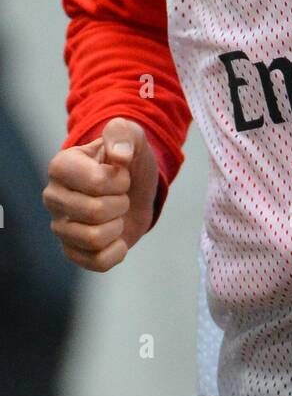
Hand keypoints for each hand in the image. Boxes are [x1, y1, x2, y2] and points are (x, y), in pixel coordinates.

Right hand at [43, 118, 158, 270]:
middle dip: (121, 202)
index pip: (97, 183)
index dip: (120, 180)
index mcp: (61, 165)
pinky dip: (117, 250)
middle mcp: (53, 197)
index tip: (121, 173)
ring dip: (118, 226)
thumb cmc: (127, 161)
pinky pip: (97, 262)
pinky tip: (117, 236)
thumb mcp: (131, 136)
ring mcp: (60, 226)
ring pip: (94, 239)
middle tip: (121, 195)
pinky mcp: (72, 251)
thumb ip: (123, 133)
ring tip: (116, 214)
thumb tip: (119, 156)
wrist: (135, 187)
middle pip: (95, 212)